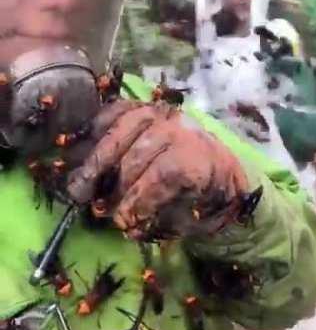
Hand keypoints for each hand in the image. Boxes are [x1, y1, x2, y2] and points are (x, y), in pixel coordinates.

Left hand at [67, 100, 247, 239]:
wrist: (232, 194)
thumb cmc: (182, 181)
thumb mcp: (149, 162)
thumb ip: (119, 162)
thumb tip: (77, 178)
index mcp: (153, 112)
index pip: (115, 112)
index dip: (91, 134)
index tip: (69, 154)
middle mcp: (165, 116)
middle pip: (118, 136)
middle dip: (95, 166)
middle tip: (79, 192)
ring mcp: (181, 136)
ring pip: (135, 161)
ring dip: (120, 192)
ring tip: (114, 213)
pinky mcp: (192, 161)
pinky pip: (156, 180)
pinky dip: (140, 202)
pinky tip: (133, 217)